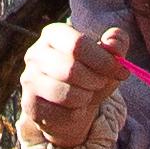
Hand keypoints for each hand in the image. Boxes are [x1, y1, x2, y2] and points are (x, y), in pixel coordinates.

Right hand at [17, 22, 132, 148]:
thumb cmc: (90, 75)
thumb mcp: (108, 58)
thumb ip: (117, 43)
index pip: (78, 44)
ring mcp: (29, 80)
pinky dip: (77, 114)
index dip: (103, 60)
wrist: (69, 105)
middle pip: (71, 70)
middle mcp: (35, 54)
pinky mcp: (30, 105)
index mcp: (53, 34)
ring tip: (88, 94)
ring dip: (87, 97)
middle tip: (101, 83)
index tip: (120, 70)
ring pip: (67, 94)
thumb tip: (113, 44)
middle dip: (96, 80)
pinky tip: (75, 108)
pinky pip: (62, 114)